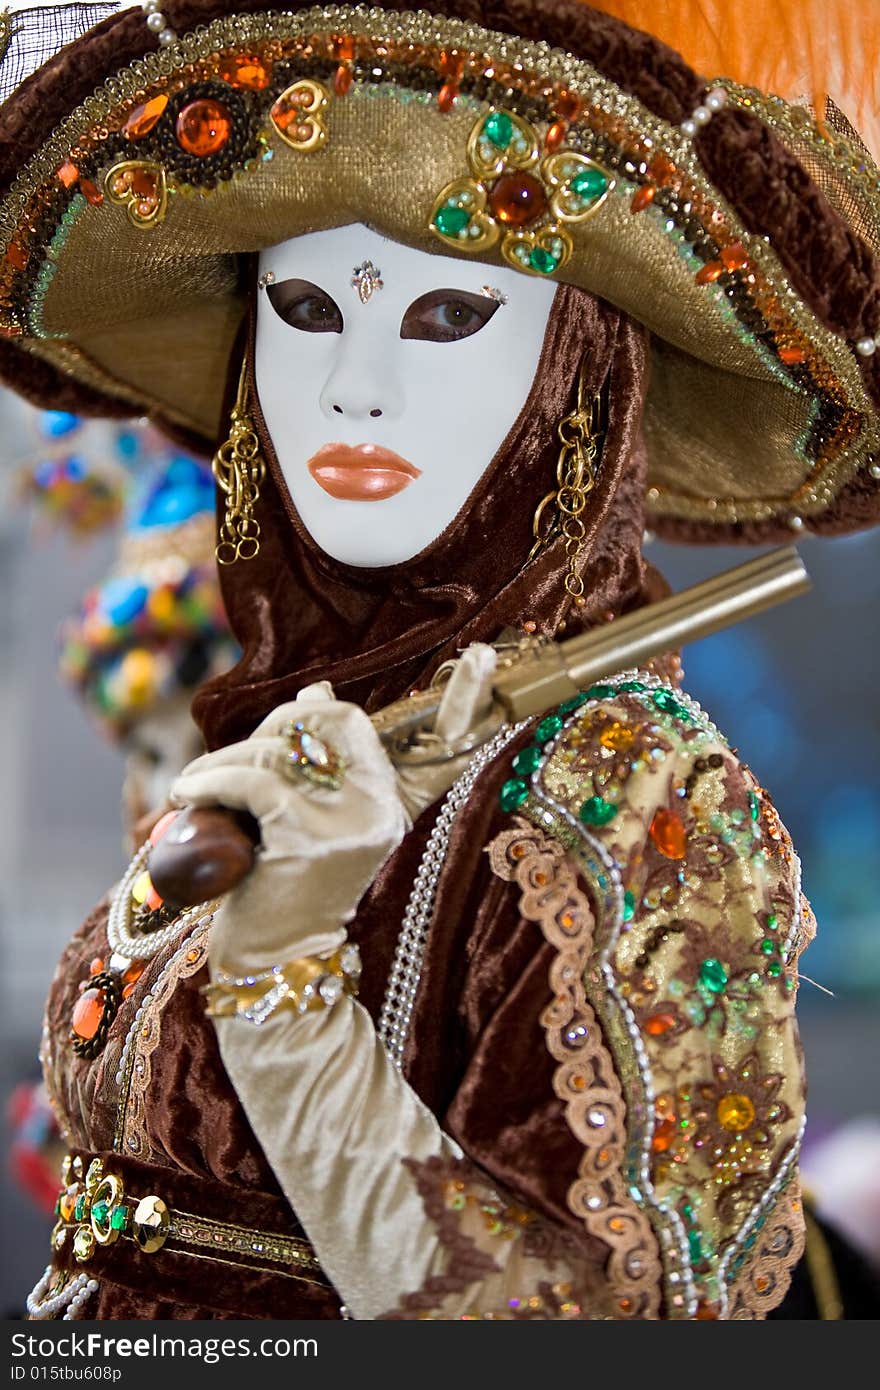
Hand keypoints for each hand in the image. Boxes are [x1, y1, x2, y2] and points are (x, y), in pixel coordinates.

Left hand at [170, 644, 496, 969]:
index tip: (483, 655)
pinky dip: (210, 781)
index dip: (467, 697)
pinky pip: (254, 781)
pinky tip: (188, 796)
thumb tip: (313, 692)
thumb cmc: (285, 885)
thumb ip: (317, 761)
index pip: (439, 741)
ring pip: (279, 749)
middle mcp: (381, 807)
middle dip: (270, 727)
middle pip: (330, 718)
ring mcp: (349, 823)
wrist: (272, 962)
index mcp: (391, 800)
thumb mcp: (308, 818)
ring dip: (222, 761)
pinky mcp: (307, 838)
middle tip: (227, 764)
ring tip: (194, 788)